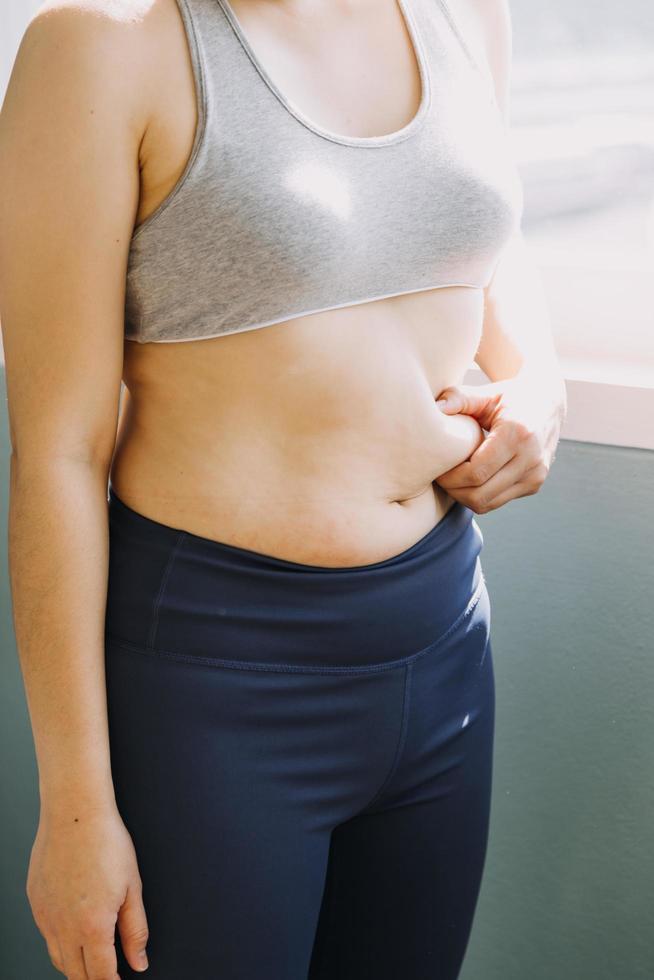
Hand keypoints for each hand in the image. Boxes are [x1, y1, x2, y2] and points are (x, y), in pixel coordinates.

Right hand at [26, 803, 148, 977]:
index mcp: (92, 926)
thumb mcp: (133, 886)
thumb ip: (135, 930)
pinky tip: (73, 930)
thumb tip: (139, 960)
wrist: (75, 813)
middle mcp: (63, 926)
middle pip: (76, 973)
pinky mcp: (35, 902)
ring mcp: (45, 915)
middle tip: (108, 973)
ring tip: (92, 956)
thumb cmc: (106, 841)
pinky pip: (46, 934)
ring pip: (58, 958)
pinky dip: (60, 941)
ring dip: (75, 963)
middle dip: (93, 979)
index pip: (100, 975)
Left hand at [433, 374, 564, 513]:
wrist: (548, 402)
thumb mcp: (485, 393)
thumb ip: (459, 398)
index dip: (450, 476)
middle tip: (439, 475)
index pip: (476, 472)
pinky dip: (478, 495)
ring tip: (452, 477)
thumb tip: (437, 408)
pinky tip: (470, 478)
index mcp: (517, 433)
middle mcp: (531, 458)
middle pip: (479, 494)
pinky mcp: (534, 485)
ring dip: (463, 496)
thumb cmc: (510, 397)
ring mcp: (536, 475)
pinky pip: (497, 501)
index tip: (436, 466)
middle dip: (453, 489)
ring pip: (487, 503)